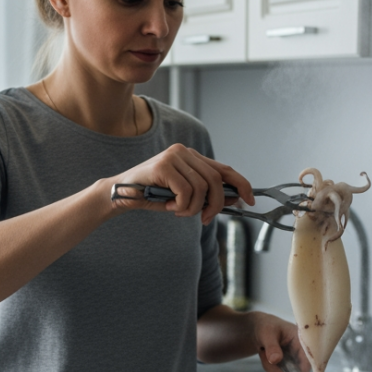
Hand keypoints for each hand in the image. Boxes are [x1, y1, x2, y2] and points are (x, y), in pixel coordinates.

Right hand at [109, 144, 254, 224]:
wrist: (122, 194)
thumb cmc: (152, 196)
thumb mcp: (184, 195)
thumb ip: (205, 193)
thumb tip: (234, 198)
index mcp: (191, 156)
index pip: (224, 169)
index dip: (241, 184)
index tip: (250, 200)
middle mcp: (184, 152)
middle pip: (216, 180)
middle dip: (216, 204)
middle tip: (205, 219)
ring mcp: (174, 156)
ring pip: (202, 188)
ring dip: (193, 208)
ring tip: (179, 211)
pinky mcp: (164, 166)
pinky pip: (186, 192)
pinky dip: (181, 206)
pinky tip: (169, 206)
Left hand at [253, 313, 310, 371]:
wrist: (260, 328)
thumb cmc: (266, 327)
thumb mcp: (266, 334)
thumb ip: (272, 347)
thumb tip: (275, 360)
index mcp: (301, 340)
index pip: (309, 359)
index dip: (303, 370)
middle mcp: (302, 351)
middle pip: (298, 370)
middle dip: (279, 368)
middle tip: (264, 355)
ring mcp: (296, 358)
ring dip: (272, 367)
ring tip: (263, 352)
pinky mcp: (289, 364)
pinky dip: (271, 368)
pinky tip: (265, 356)